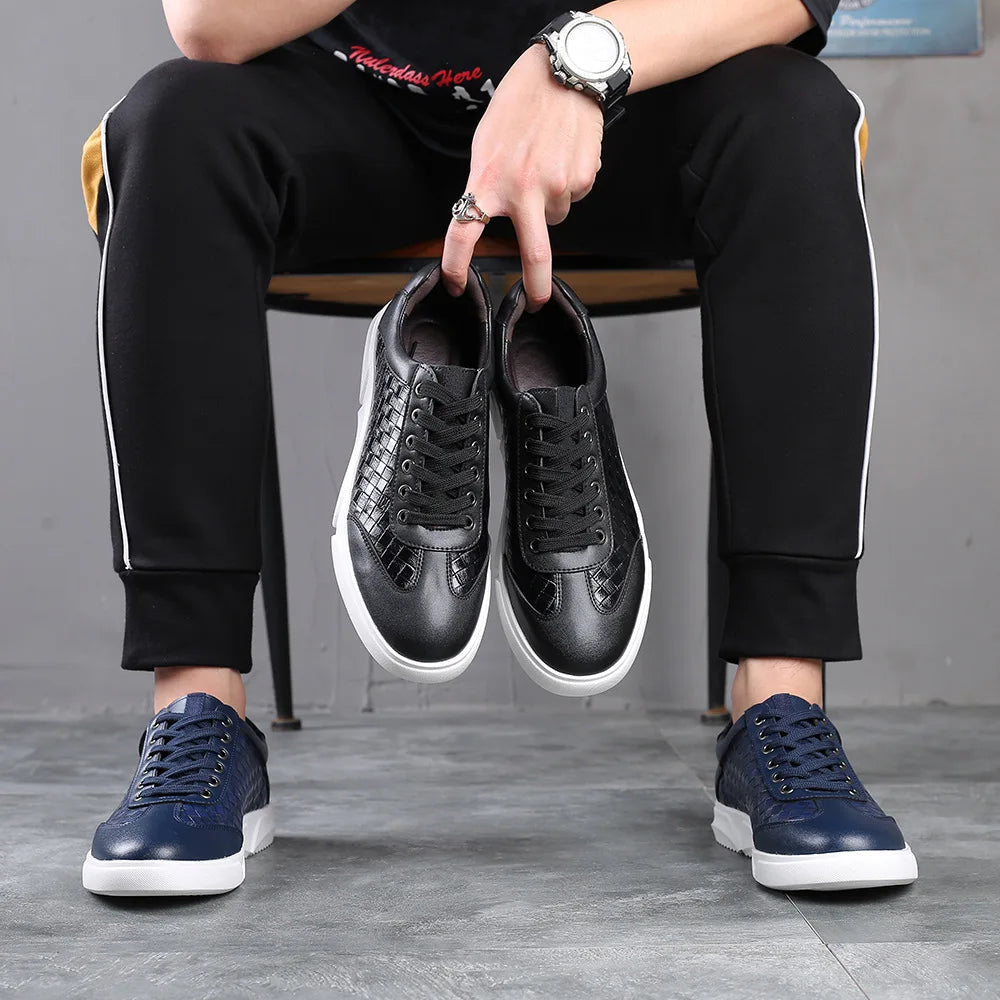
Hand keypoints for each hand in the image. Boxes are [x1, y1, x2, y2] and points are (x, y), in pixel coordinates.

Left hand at [441, 44, 603, 308]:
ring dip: (551, 200)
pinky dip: (570, 183)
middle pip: (535, 254)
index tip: (455, 285)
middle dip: (537, 284)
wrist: (566, 73)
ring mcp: (558, 186)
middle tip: (537, 302)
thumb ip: (488, 183)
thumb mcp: (487, 143)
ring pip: (555, 216)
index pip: (464, 232)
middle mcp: (524, 189)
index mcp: (490, 180)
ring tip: (548, 161)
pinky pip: (574, 196)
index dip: (455, 264)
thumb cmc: (520, 104)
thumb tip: (491, 212)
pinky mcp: (584, 179)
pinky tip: (565, 154)